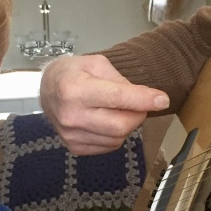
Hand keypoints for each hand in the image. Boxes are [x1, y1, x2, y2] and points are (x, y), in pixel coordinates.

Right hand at [40, 53, 168, 154]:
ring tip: (119, 110)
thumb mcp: (96, 63)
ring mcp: (71, 135)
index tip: (162, 99)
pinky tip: (108, 121)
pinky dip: (116, 135)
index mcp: (74, 89)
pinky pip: (109, 146)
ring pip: (118, 138)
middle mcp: (71, 115)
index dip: (143, 99)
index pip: (117, 98)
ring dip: (128, 124)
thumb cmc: (73, 73)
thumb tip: (144, 98)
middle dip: (138, 114)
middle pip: (121, 125)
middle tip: (139, 104)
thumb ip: (120, 79)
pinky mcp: (75, 147)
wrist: (47, 90)